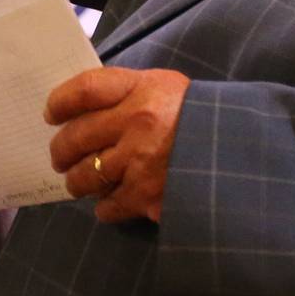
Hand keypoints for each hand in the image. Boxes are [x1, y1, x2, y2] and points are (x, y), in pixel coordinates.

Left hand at [46, 66, 190, 223]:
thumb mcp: (167, 88)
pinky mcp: (150, 197)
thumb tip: (80, 107)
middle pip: (75, 137)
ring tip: (79, 181)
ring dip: (77, 181)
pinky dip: (104, 207)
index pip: (84, 90)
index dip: (59, 102)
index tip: (50, 114)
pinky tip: (109, 202)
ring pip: (86, 175)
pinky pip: (108, 206)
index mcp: (144, 89)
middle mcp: (139, 123)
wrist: (244, 153)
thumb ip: (127, 92)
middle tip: (59, 157)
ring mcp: (142, 162)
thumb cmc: (199, 117)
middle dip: (60, 151)